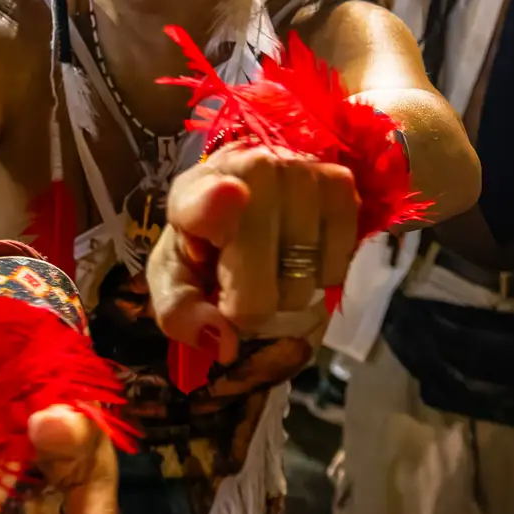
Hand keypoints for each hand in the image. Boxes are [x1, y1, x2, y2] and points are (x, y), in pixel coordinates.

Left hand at [149, 144, 359, 354]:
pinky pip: (339, 261)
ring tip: (272, 267)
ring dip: (290, 290)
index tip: (230, 196)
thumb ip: (182, 316)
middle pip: (262, 267)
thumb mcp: (174, 285)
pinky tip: (303, 257)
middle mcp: (251, 168)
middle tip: (242, 283)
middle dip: (254, 299)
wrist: (237, 205)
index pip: (204, 198)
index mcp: (192, 193)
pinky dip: (324, 275)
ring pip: (304, 270)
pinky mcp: (339, 183)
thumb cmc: (203, 247)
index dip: (213, 206)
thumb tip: (224, 344)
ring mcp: (301, 171)